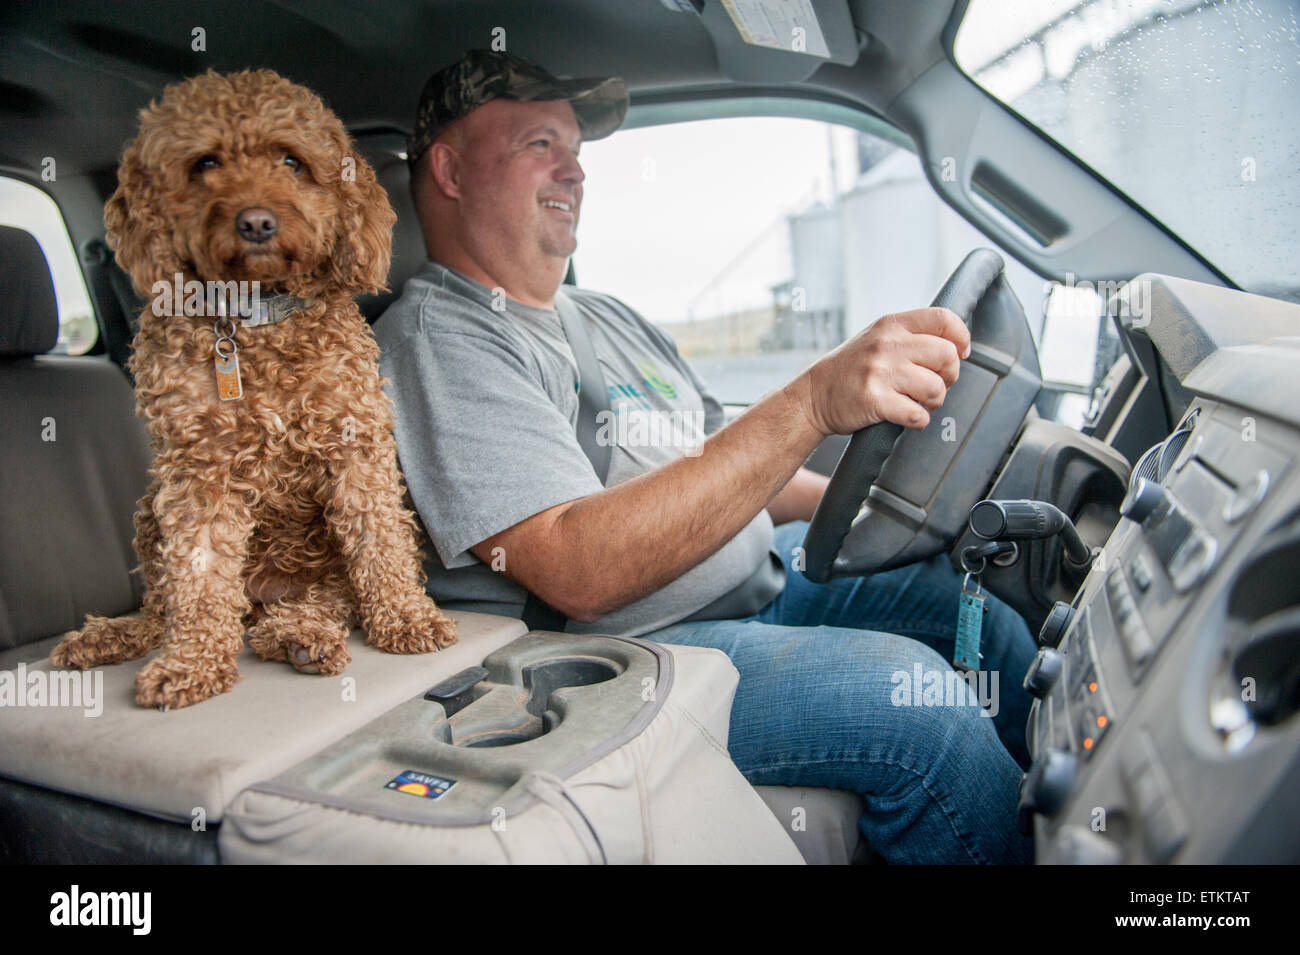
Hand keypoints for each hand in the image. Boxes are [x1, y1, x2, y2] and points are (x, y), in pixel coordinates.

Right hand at [792, 306, 969, 436]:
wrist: (815, 394)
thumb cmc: (852, 369)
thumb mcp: (877, 338)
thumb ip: (911, 336)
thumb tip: (955, 346)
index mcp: (891, 325)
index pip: (942, 319)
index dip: (960, 337)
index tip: (960, 353)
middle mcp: (887, 344)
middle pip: (946, 355)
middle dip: (950, 376)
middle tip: (937, 384)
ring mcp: (880, 372)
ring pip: (936, 388)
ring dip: (934, 402)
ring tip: (919, 402)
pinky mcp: (875, 400)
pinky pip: (917, 414)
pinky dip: (918, 420)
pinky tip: (907, 416)